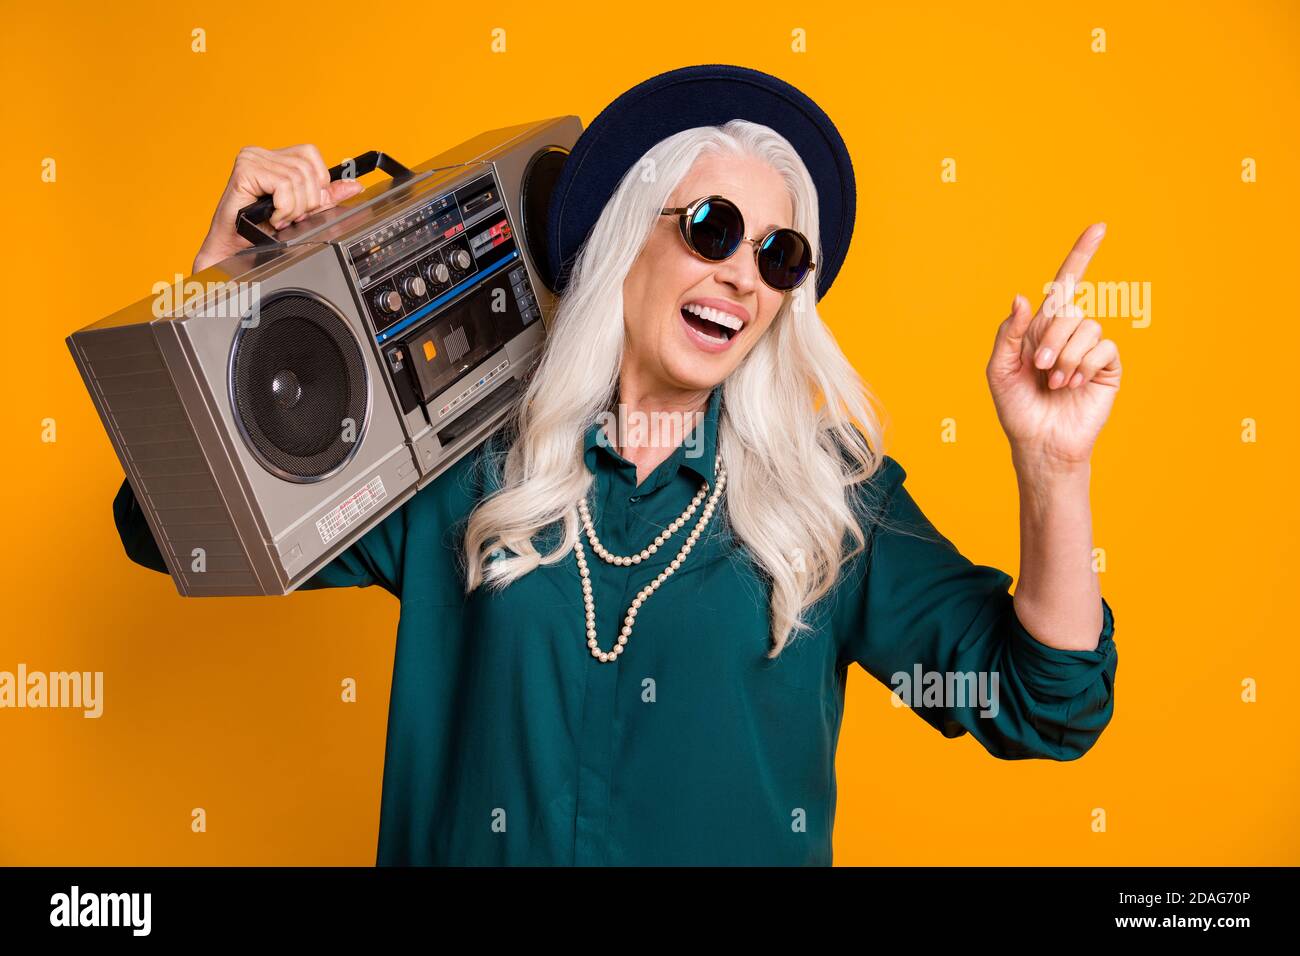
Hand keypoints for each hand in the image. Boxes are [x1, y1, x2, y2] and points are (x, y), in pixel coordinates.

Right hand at [191, 144, 365, 272]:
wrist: (235, 249)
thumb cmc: (261, 230)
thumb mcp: (303, 210)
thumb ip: (326, 196)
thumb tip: (354, 186)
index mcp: (274, 158)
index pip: (311, 154)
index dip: (317, 182)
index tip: (306, 205)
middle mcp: (261, 154)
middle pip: (307, 168)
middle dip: (307, 200)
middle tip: (291, 216)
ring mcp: (251, 159)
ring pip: (297, 178)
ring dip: (294, 208)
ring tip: (280, 219)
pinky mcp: (245, 171)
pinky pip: (283, 186)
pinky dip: (284, 208)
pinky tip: (273, 218)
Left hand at [985, 222, 1121, 471]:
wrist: (1038, 442)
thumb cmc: (1016, 407)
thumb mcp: (999, 368)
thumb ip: (1009, 333)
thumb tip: (1023, 298)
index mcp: (1042, 328)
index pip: (1064, 284)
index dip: (1081, 255)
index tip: (1100, 227)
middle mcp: (1068, 333)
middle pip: (1069, 310)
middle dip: (1051, 340)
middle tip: (1040, 370)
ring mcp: (1089, 349)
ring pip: (1087, 327)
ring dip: (1066, 357)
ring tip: (1055, 383)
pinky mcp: (1106, 367)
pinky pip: (1103, 348)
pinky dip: (1084, 365)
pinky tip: (1073, 385)